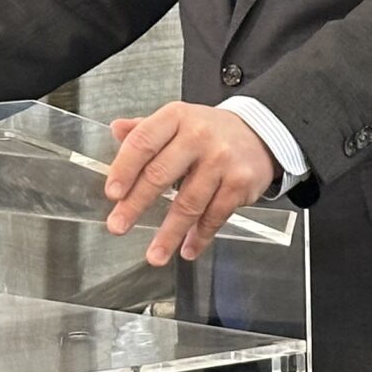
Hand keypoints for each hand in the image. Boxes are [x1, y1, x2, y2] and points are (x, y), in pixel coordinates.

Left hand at [104, 102, 276, 266]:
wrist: (259, 134)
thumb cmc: (210, 131)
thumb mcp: (177, 120)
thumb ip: (145, 129)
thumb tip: (117, 130)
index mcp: (176, 117)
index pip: (144, 141)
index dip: (124, 169)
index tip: (112, 193)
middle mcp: (198, 136)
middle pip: (160, 174)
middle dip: (136, 205)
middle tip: (118, 226)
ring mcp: (221, 160)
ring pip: (188, 203)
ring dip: (169, 234)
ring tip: (155, 254)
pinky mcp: (239, 183)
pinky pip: (214, 216)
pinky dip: (199, 237)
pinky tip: (187, 248)